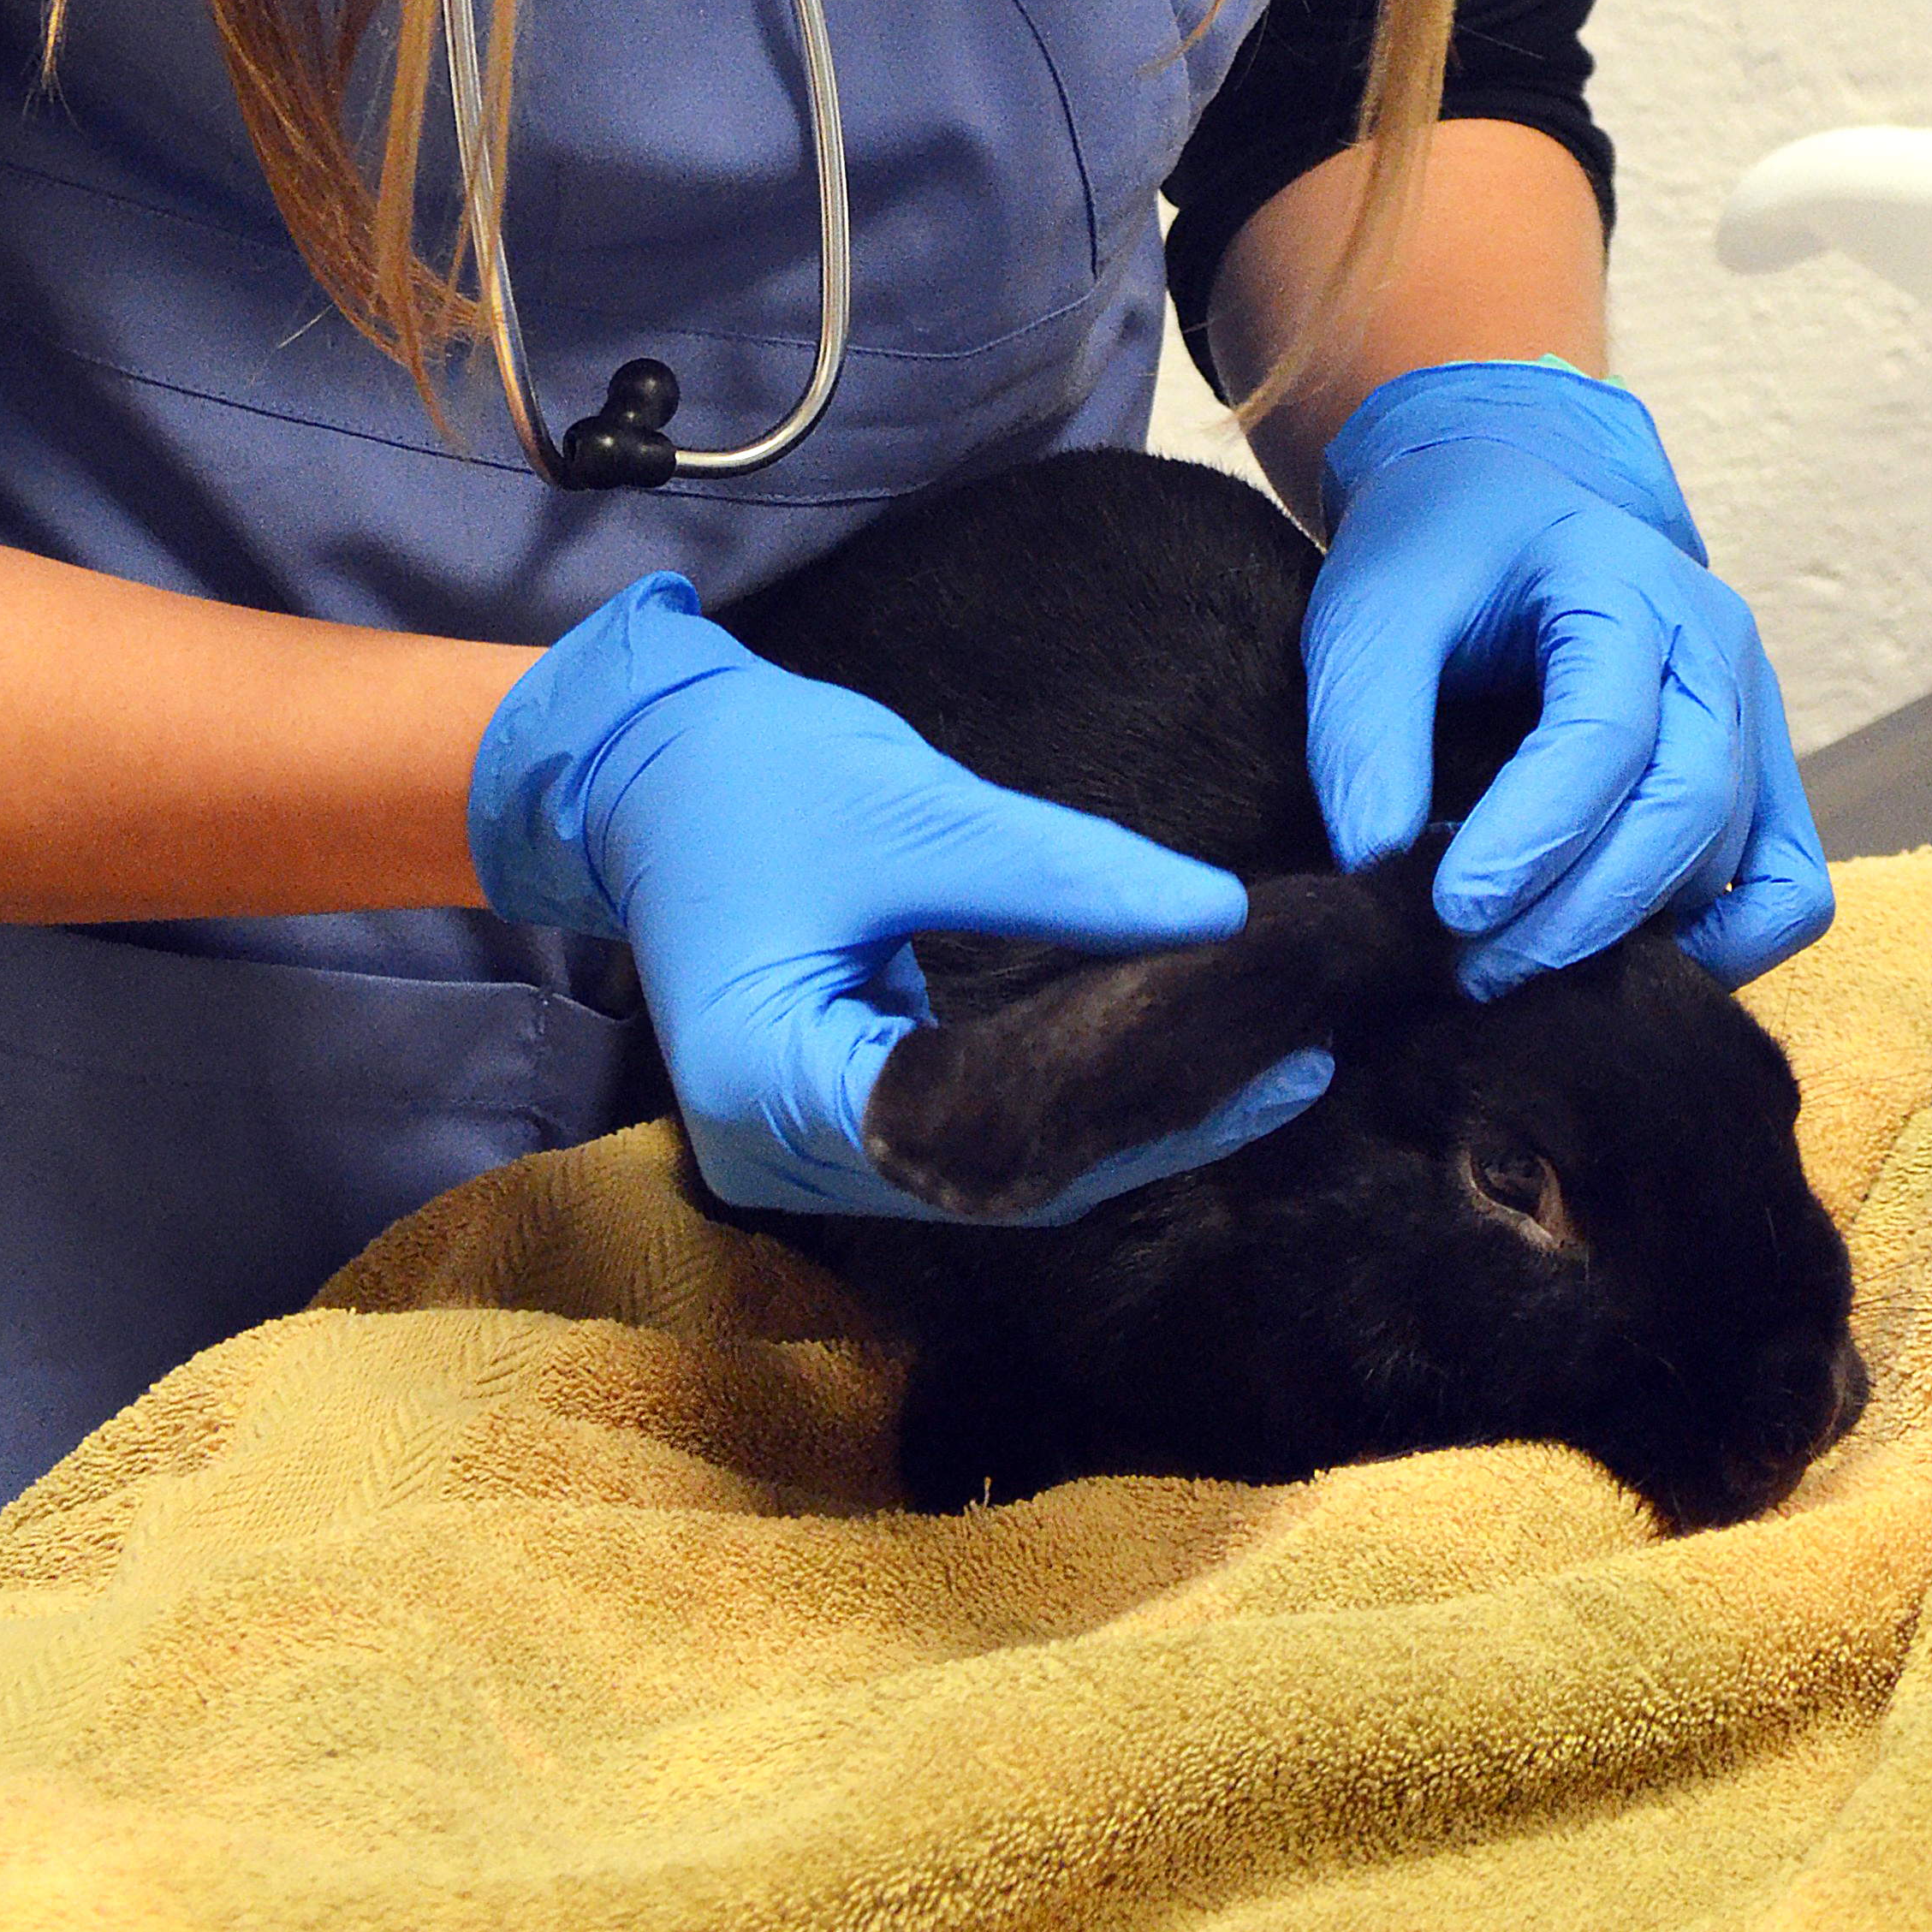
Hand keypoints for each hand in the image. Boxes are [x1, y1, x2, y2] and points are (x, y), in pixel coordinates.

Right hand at [469, 573, 1331, 1218]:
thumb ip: (1065, 875)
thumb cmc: (751, 773)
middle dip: (1144, 1125)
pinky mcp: (827, 1114)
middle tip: (1292, 1068)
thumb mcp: (917, 810)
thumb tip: (1222, 917)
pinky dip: (1057, 1097)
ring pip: (986, 1165)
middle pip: (994, 1174)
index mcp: (771, 1092)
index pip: (987, 1141)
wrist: (639, 757)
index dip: (1134, 1113)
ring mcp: (794, 1149)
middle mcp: (774, 1157)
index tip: (1263, 1064)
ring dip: (1112, 1120)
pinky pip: (963, 1128)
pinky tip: (1163, 1065)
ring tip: (1259, 1070)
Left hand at [1303, 360, 1831, 994]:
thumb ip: (1363, 735)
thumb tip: (1373, 872)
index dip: (1533, 836)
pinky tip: (1622, 964)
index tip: (1446, 909)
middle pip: (1685, 805)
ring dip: (1630, 934)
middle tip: (1466, 972)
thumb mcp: (1368, 617)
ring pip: (1733, 857)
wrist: (1498, 504)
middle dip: (1577, 913)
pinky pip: (1792, 886)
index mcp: (1620, 580)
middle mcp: (1712, 642)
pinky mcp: (1765, 771)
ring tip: (1508, 963)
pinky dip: (1731, 946)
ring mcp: (1754, 708)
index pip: (1606, 731)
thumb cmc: (1433, 557)